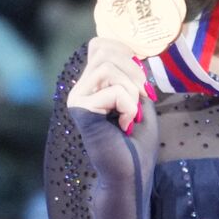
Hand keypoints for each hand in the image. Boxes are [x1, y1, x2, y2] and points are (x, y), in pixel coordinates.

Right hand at [67, 37, 159, 184]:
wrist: (130, 173)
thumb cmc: (137, 140)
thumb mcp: (142, 99)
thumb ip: (133, 75)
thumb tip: (131, 51)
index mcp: (94, 84)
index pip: (100, 44)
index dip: (123, 50)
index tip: (139, 77)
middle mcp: (81, 88)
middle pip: (105, 51)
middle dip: (133, 71)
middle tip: (141, 98)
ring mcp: (77, 98)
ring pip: (108, 67)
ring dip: (131, 90)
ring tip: (130, 114)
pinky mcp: (80, 109)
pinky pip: (113, 89)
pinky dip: (129, 106)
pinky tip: (124, 125)